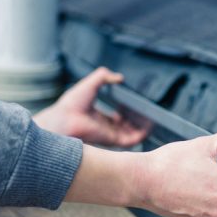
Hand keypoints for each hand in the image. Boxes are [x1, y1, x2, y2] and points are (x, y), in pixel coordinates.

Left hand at [33, 67, 148, 146]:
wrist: (64, 118)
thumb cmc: (72, 103)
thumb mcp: (91, 83)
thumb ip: (104, 76)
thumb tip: (119, 77)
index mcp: (98, 117)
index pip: (116, 118)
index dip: (127, 112)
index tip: (135, 105)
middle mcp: (105, 128)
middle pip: (126, 127)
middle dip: (137, 121)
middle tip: (147, 113)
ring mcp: (109, 135)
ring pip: (131, 134)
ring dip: (142, 128)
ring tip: (152, 118)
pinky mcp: (113, 140)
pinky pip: (132, 140)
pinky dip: (142, 134)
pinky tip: (148, 126)